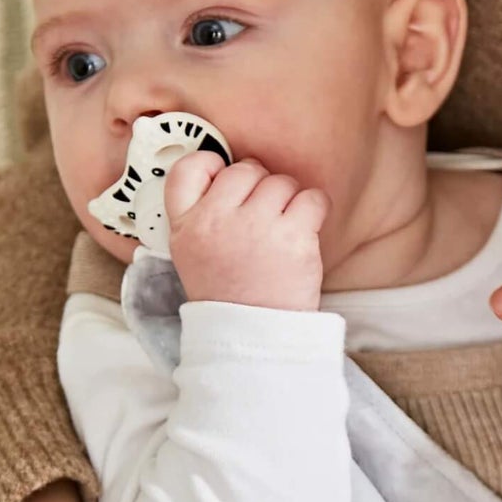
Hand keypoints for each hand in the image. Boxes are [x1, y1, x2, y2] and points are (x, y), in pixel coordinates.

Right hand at [164, 154, 329, 310]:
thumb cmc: (228, 295)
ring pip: (280, 182)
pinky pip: (312, 198)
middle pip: (245, 170)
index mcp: (187, 226)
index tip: (223, 175)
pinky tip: (304, 231)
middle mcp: (217, 221)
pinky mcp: (293, 236)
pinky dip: (314, 210)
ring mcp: (255, 227)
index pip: (188, 168)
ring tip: (281, 232)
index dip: (210, 164)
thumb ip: (200, 216)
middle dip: (259, 187)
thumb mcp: (191, 256)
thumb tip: (226, 173)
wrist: (253, 338)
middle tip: (261, 219)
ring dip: (287, 201)